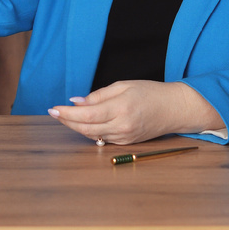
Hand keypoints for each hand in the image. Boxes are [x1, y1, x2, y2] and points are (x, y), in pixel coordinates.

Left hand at [46, 80, 220, 145]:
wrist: (175, 109)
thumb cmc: (151, 93)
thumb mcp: (124, 86)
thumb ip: (98, 95)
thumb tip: (76, 102)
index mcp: (121, 108)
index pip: (87, 115)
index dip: (67, 114)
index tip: (53, 109)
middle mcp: (122, 126)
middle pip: (86, 129)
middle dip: (67, 122)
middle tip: (54, 112)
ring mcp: (124, 137)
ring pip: (92, 135)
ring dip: (76, 127)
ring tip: (65, 116)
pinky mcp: (126, 143)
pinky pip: (102, 138)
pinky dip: (90, 131)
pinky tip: (83, 123)